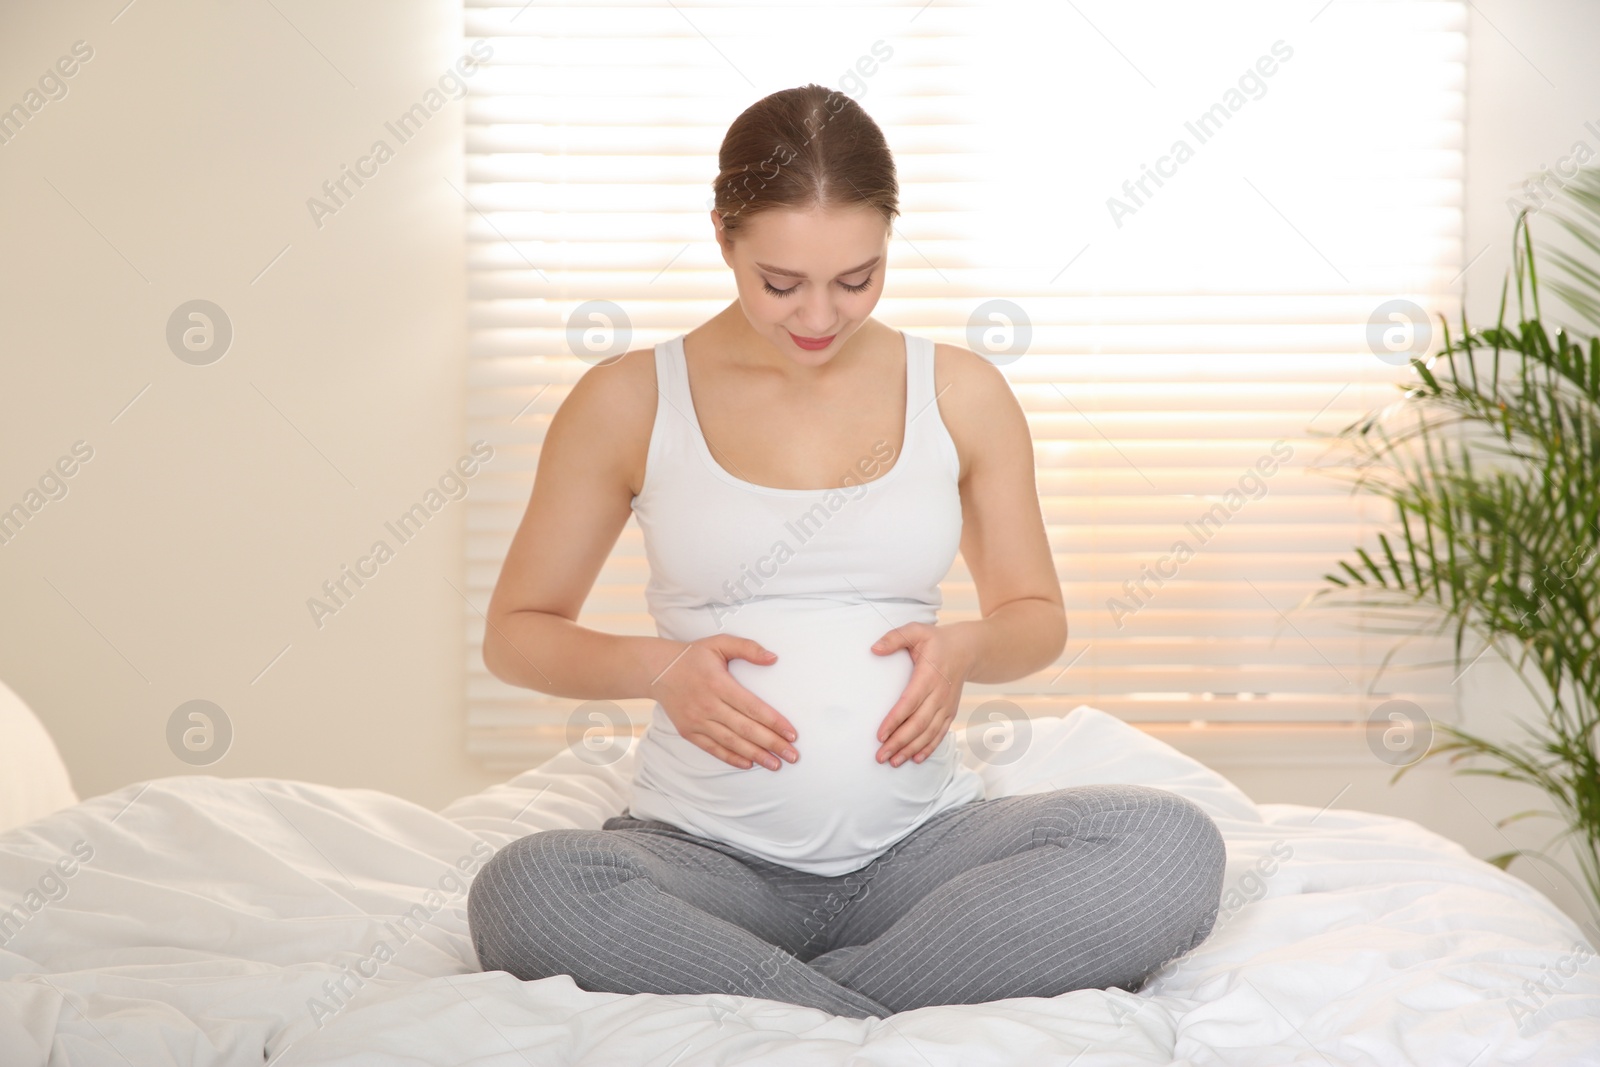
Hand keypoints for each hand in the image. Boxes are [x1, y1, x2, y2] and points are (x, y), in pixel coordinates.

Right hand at [649, 635, 799, 771]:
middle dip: (771, 744)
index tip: (792, 734)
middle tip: (792, 756)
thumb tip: (773, 658)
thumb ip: (748, 648)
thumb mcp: (720, 643)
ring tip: (775, 765)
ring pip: (731, 742)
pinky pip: (712, 748)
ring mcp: (697, 720)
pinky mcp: (688, 731)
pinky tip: (748, 764)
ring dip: (755, 755)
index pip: (753, 707)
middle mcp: (708, 704)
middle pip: (745, 728)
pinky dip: (731, 757)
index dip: (774, 722)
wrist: (657, 670)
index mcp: (719, 683)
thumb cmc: (693, 656)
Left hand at [870, 622, 973, 766]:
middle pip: (918, 724)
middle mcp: (939, 694)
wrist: (967, 649)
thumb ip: (894, 638)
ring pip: (929, 733)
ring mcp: (947, 705)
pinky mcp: (951, 711)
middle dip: (899, 742)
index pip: (909, 702)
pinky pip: (941, 733)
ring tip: (894, 761)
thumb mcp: (915, 631)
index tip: (880, 735)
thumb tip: (873, 649)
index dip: (895, 720)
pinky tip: (917, 759)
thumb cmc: (936, 641)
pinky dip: (930, 747)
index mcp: (928, 676)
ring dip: (912, 749)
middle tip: (880, 756)